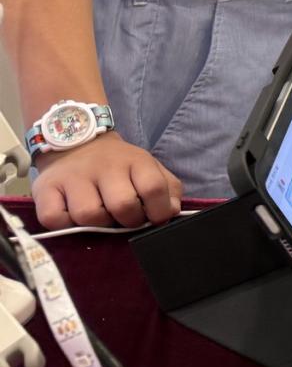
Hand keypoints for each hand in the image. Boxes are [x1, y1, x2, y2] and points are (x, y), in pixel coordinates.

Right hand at [32, 135, 181, 228]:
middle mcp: (104, 167)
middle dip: (128, 220)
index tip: (154, 218)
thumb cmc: (117, 165)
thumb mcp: (147, 168)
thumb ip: (167, 188)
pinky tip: (72, 215)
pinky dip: (65, 224)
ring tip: (99, 214)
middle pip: (123, 205)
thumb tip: (172, 211)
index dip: (158, 210)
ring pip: (89, 215)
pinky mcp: (45, 189)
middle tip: (124, 218)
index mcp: (135, 161)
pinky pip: (55, 219)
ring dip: (97, 224)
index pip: (154, 188)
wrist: (76, 142)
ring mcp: (73, 177)